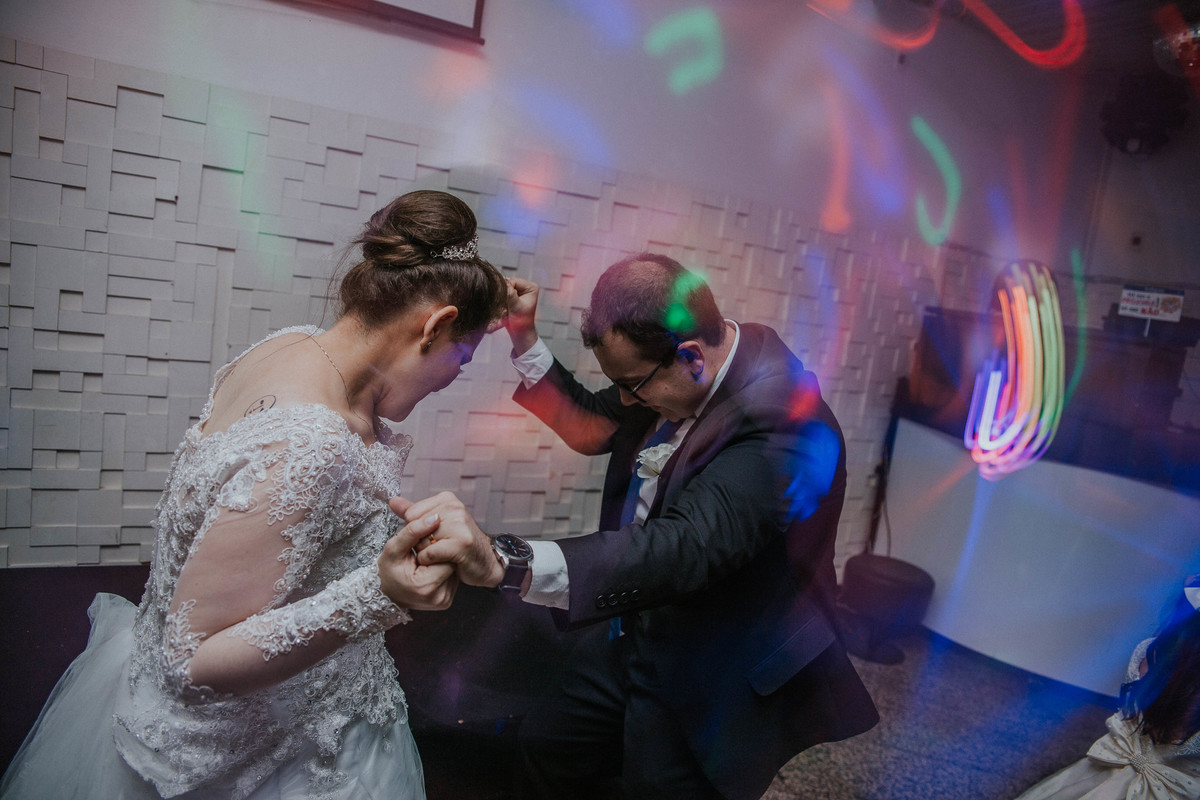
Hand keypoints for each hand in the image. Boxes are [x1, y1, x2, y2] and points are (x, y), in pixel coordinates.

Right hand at [377, 510, 458, 610]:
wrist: (384, 595)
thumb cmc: (387, 571)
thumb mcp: (393, 549)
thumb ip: (413, 531)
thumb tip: (435, 517)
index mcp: (426, 586)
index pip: (445, 555)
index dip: (434, 545)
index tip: (420, 546)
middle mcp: (440, 598)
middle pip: (452, 562)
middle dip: (439, 552)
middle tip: (423, 551)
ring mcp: (445, 601)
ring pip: (453, 568)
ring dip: (442, 560)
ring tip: (426, 560)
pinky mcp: (447, 601)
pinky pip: (451, 577)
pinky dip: (442, 570)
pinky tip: (430, 569)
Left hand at [390, 493, 504, 588]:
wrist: (485, 563)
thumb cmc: (460, 544)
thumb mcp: (436, 524)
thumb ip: (414, 512)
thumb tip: (393, 501)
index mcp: (447, 499)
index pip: (411, 513)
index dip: (415, 529)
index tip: (430, 536)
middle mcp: (455, 507)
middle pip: (416, 526)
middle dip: (420, 541)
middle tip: (436, 546)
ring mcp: (460, 524)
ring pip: (422, 540)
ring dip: (425, 553)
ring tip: (440, 554)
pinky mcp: (462, 542)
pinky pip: (431, 552)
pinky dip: (430, 560)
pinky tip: (441, 561)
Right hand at [504, 277, 540, 355]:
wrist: (519, 332)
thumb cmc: (521, 322)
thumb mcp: (515, 306)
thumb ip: (510, 293)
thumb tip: (502, 280)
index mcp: (532, 287)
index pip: (513, 281)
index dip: (507, 290)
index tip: (508, 302)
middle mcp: (527, 286)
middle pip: (508, 282)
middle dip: (504, 292)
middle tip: (506, 305)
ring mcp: (520, 289)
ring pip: (504, 286)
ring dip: (502, 295)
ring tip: (506, 306)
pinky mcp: (514, 293)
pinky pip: (503, 291)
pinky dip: (501, 297)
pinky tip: (504, 305)